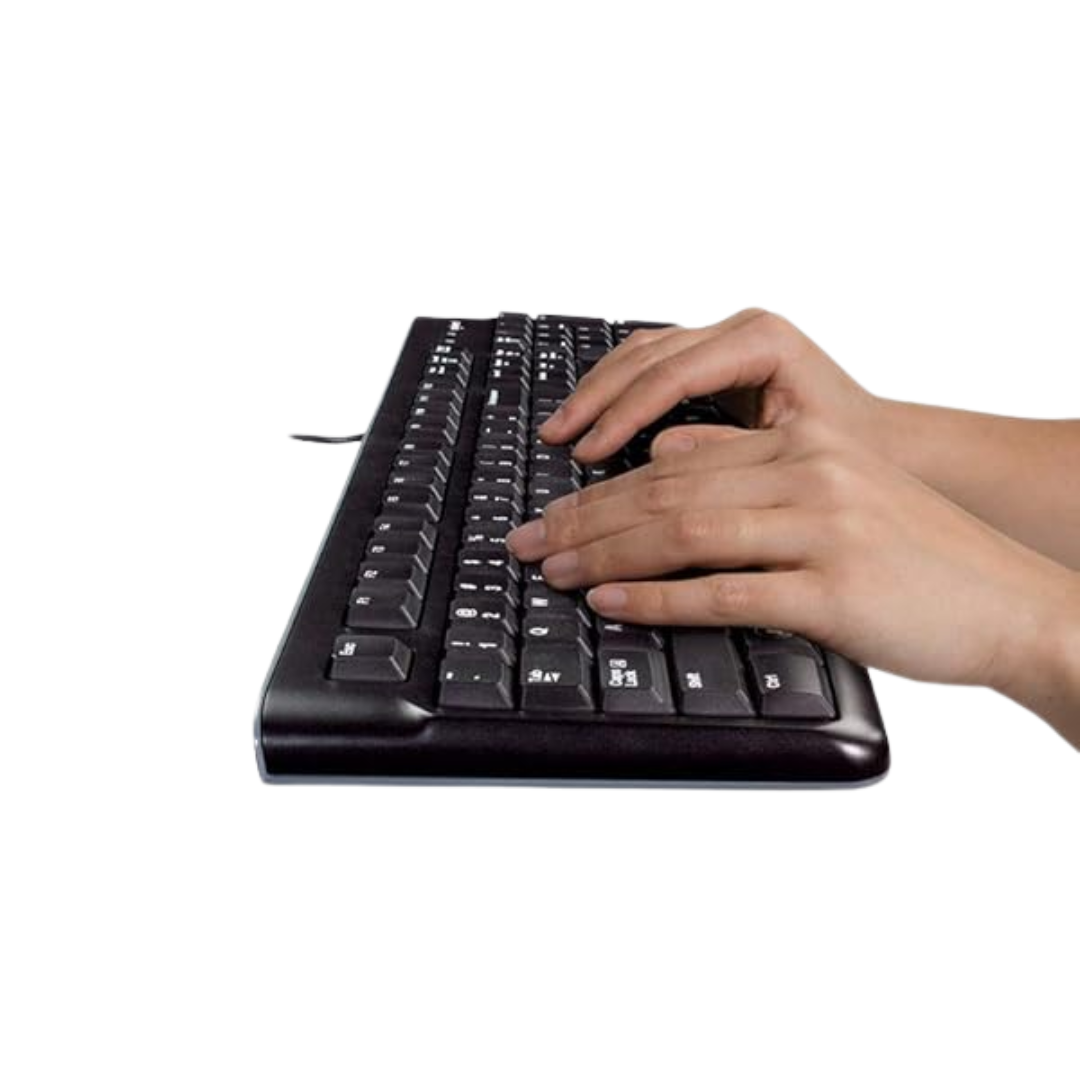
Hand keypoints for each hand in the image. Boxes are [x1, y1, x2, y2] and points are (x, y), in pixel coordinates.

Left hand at [507, 419, 1079, 692]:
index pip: (676, 464)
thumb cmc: (918, 555)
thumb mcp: (835, 491)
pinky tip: (609, 602)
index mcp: (804, 443)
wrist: (1011, 601)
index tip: (550, 515)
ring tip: (551, 572)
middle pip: (667, 493)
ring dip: (604, 555)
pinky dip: (657, 598)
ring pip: (685, 535)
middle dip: (582, 521)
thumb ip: (750, 469)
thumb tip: (665, 456)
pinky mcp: (836, 591)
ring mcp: (825, 530)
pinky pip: (726, 594)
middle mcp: (810, 473)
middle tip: (526, 546)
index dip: (600, 490)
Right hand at [539, 308, 883, 462]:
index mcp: (762, 341)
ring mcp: (725, 338)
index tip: (588, 452)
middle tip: (557, 438)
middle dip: (595, 398)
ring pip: (639, 352)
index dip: (622, 415)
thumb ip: (727, 452)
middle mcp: (741, 328)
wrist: (883, 445)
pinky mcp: (714, 358)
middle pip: (645, 354)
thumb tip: (658, 457)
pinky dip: (615, 389)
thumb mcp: (792, 456)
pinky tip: (591, 417)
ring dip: (595, 390)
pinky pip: (650, 362)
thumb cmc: (851, 454)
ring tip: (561, 429)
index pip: (670, 374)